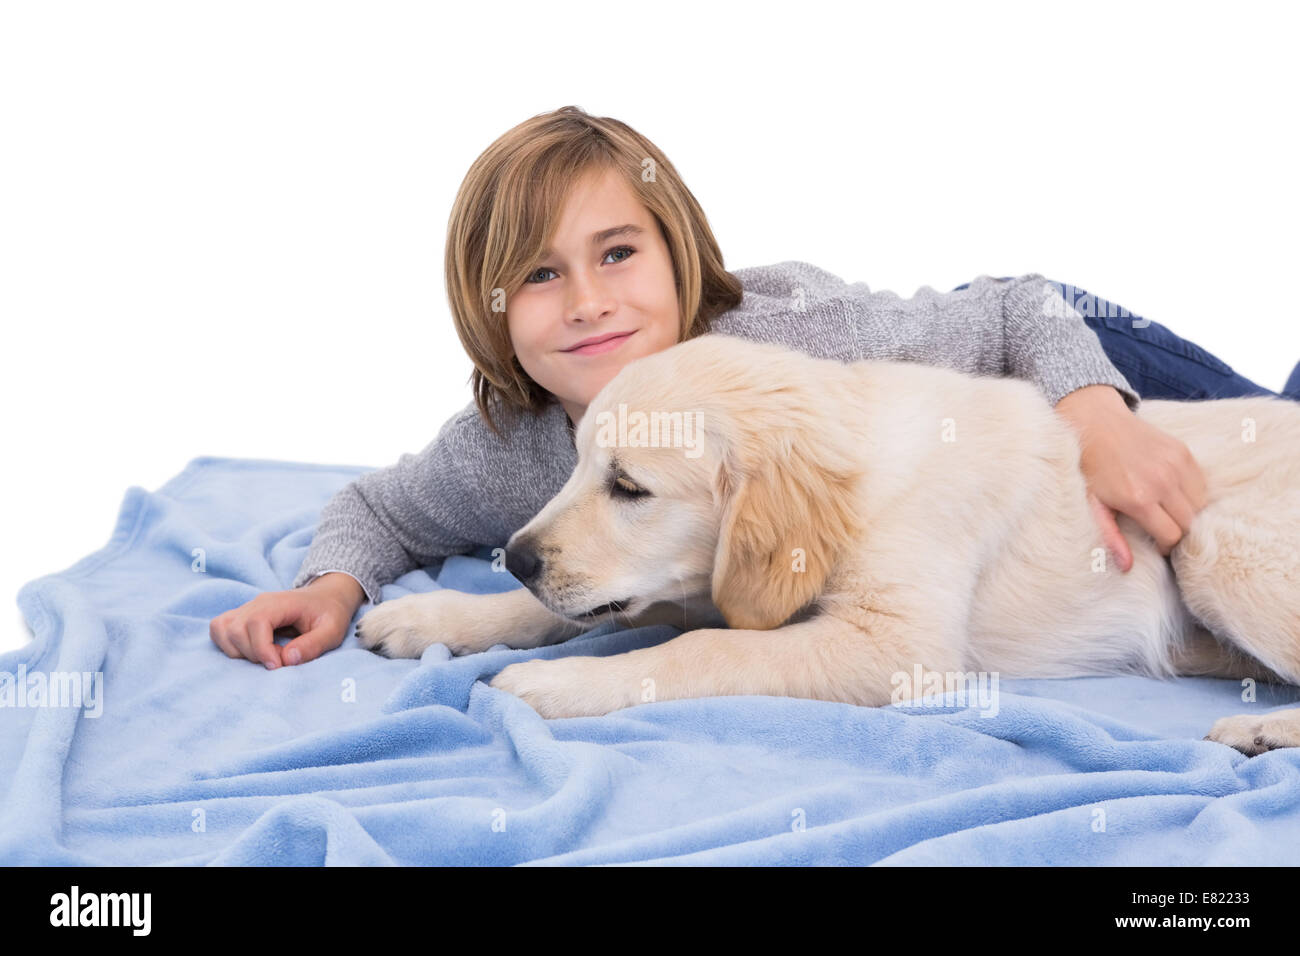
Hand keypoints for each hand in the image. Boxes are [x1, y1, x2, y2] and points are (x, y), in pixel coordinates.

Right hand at [209, 576, 359, 667]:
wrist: (326, 597)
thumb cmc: (330, 613)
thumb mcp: (333, 630)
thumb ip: (314, 644)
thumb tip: (287, 659)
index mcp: (280, 603)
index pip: (256, 622)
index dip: (262, 649)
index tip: (278, 665)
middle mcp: (258, 603)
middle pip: (235, 629)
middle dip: (253, 654)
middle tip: (277, 660)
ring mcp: (247, 608)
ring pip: (222, 629)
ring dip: (238, 651)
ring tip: (265, 655)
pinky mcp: (241, 616)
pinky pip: (219, 629)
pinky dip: (228, 645)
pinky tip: (252, 652)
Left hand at [1054, 385, 1208, 572]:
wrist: (1096, 425)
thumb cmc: (1091, 468)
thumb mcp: (1094, 505)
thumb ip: (1111, 536)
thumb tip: (1126, 567)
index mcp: (1139, 499)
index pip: (1172, 535)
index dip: (1166, 546)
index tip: (1158, 544)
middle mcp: (1162, 482)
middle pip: (1189, 522)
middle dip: (1178, 531)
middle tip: (1163, 529)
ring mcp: (1175, 465)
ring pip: (1199, 504)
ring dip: (1188, 512)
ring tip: (1168, 511)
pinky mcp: (1183, 451)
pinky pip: (1201, 482)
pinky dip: (1193, 492)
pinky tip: (1173, 492)